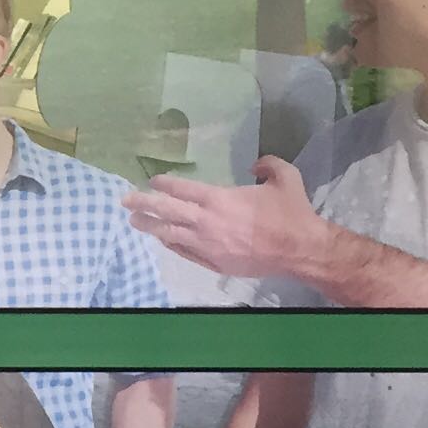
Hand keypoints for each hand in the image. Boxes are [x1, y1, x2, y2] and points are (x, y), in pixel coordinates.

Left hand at [123, 157, 327, 283]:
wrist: (301, 250)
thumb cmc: (292, 213)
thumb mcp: (285, 177)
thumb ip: (268, 164)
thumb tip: (255, 164)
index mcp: (219, 199)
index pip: (182, 189)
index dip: (164, 183)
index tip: (152, 180)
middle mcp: (207, 222)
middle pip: (167, 211)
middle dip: (143, 204)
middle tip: (125, 200)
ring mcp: (209, 245)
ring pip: (171, 234)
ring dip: (151, 226)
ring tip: (134, 221)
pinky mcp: (215, 263)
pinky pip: (186, 252)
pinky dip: (172, 244)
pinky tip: (163, 239)